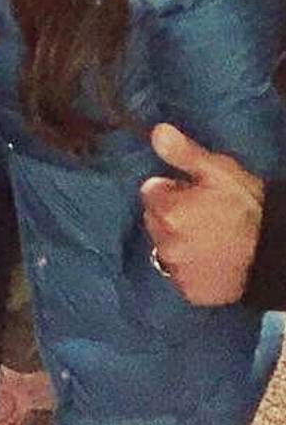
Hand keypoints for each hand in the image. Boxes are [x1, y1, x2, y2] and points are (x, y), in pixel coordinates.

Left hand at [141, 123, 264, 305]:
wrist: (279, 254)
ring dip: (177, 240)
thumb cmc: (248, 207)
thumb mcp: (218, 171)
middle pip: (154, 218)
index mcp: (168, 211)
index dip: (172, 189)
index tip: (192, 192)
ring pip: (164, 246)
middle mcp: (165, 243)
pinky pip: (179, 273)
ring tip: (209, 238)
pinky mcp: (190, 292)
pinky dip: (190, 266)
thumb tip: (156, 131)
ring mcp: (177, 270)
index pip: (150, 191)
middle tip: (203, 215)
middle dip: (171, 213)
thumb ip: (182, 153)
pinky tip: (211, 259)